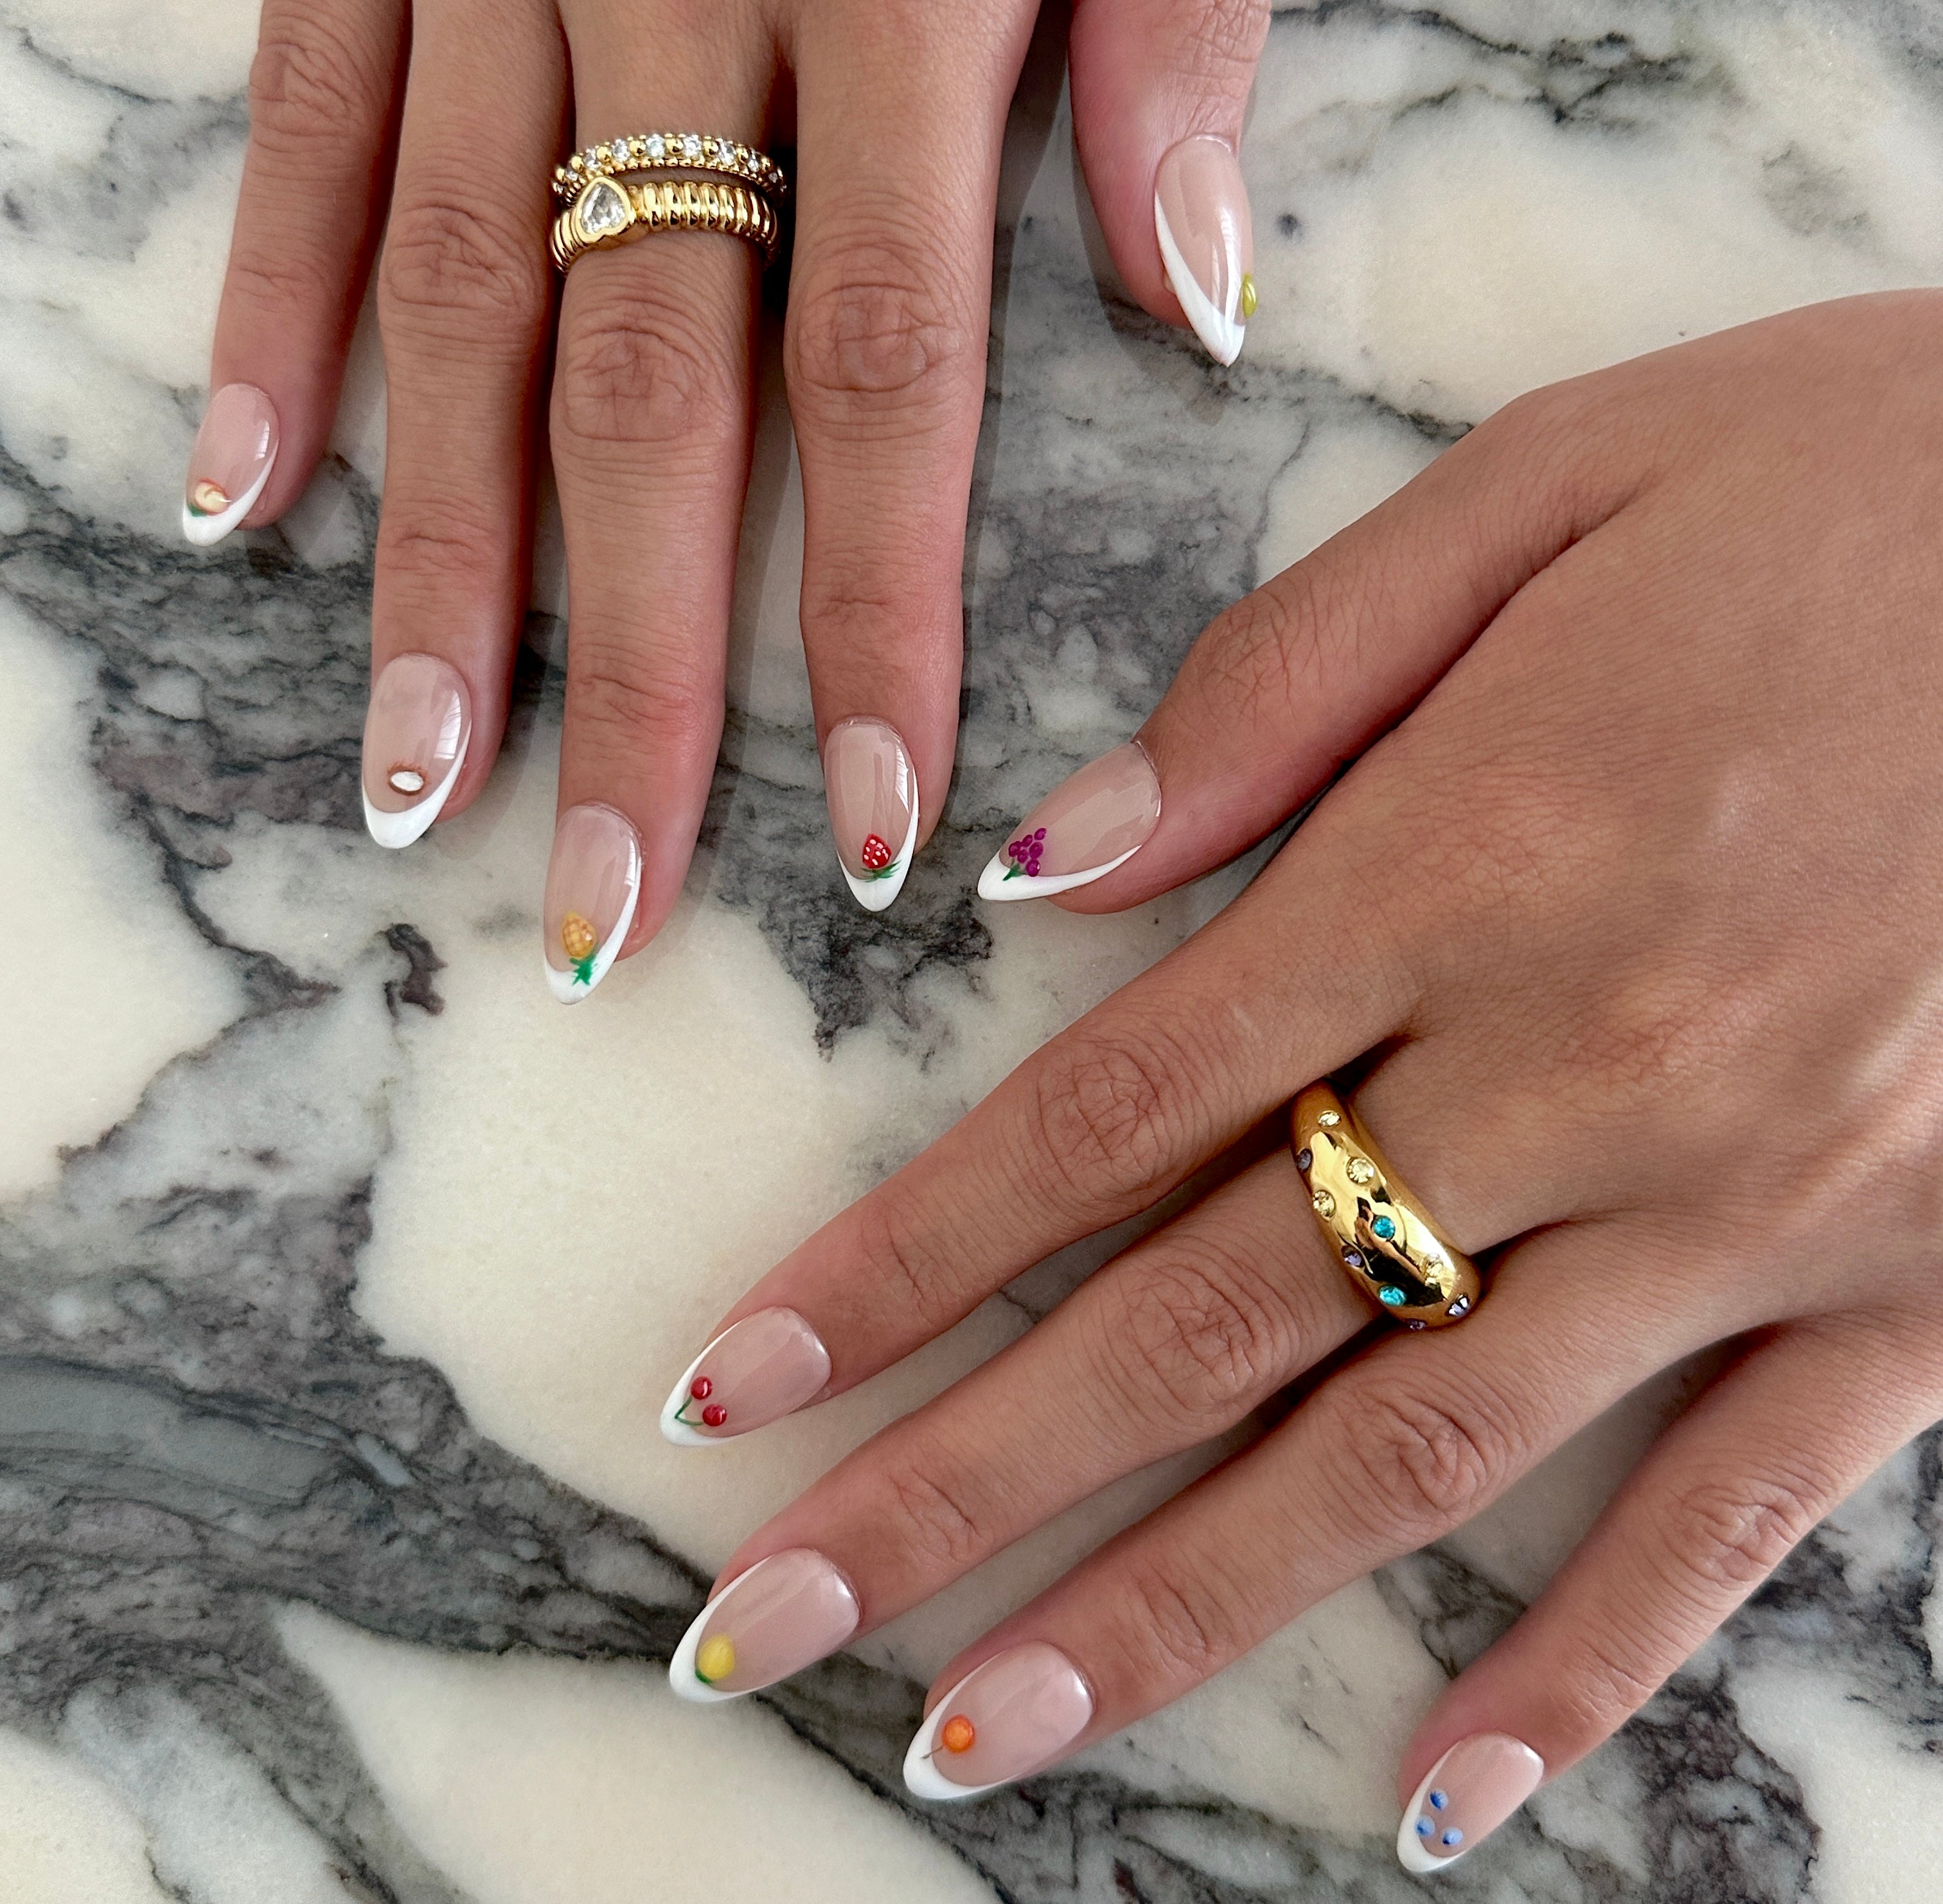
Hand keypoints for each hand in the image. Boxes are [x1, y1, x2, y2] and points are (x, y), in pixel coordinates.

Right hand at [178, 0, 1269, 993]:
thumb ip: (1168, 34)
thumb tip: (1194, 292)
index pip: (885, 378)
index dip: (874, 618)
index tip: (875, 824)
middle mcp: (671, 0)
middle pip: (651, 406)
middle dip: (633, 675)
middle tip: (607, 896)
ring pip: (460, 314)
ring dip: (437, 568)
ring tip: (420, 778)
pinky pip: (306, 131)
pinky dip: (269, 318)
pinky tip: (249, 502)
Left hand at [651, 291, 1942, 1868]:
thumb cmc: (1871, 477)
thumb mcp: (1553, 486)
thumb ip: (1283, 688)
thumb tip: (1051, 868)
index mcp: (1467, 858)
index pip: (1106, 1112)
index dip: (898, 1261)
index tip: (735, 1383)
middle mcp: (1587, 1067)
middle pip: (1205, 1318)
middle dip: (964, 1481)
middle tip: (775, 1618)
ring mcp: (1760, 1203)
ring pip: (1415, 1456)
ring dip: (1182, 1611)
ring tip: (985, 1726)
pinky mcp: (1922, 1284)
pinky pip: (1728, 1515)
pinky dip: (1584, 1668)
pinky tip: (1448, 1801)